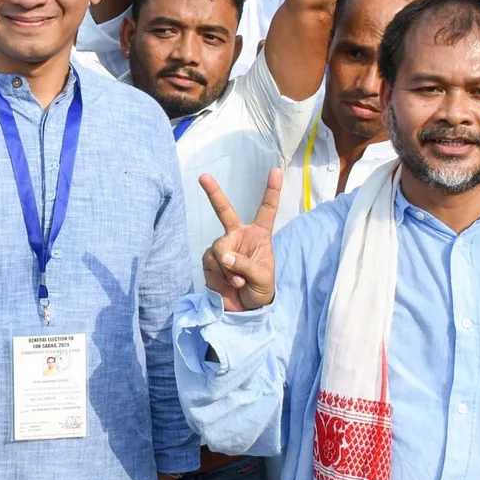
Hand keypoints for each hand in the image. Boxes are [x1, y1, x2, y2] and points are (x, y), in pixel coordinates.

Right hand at [199, 169, 281, 312]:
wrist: (246, 309)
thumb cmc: (261, 289)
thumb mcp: (262, 277)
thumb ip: (245, 265)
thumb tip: (225, 257)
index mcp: (259, 235)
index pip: (266, 210)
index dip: (272, 190)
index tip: (276, 170)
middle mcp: (238, 235)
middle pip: (224, 211)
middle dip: (213, 192)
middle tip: (203, 177)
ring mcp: (223, 247)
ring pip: (219, 248)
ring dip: (228, 268)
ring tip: (238, 281)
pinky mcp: (210, 260)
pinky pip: (211, 262)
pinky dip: (220, 275)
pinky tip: (228, 283)